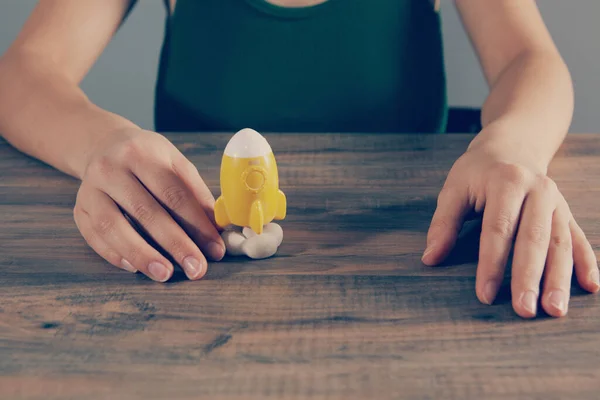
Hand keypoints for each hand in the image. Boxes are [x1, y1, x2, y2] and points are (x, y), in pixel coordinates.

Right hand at [73, 128, 224, 281]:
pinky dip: (115, 255)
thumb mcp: (175, 164)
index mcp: (142, 153)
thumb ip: (196, 194)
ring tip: (165, 274)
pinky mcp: (78, 209)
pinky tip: (136, 268)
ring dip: (142, 255)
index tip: (214, 248)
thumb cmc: (148, 159)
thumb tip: (217, 229)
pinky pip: (94, 237)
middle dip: (175, 244)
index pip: (174, 193)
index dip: (197, 224)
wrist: (104, 145)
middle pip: (146, 211)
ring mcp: (90, 189)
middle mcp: (111, 169)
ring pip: (113, 227)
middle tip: (196, 268)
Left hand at [422, 140, 598, 317]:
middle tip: (524, 310)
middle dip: (529, 277)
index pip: (498, 229)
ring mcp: (557, 203)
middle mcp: (539, 191)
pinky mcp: (567, 214)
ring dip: (559, 278)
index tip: (485, 294)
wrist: (513, 147)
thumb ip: (444, 223)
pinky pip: (580, 239)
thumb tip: (430, 258)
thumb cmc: (478, 172)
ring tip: (555, 310)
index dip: (491, 264)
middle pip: (534, 239)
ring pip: (561, 243)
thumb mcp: (454, 188)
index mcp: (507, 182)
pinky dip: (587, 263)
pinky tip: (591, 287)